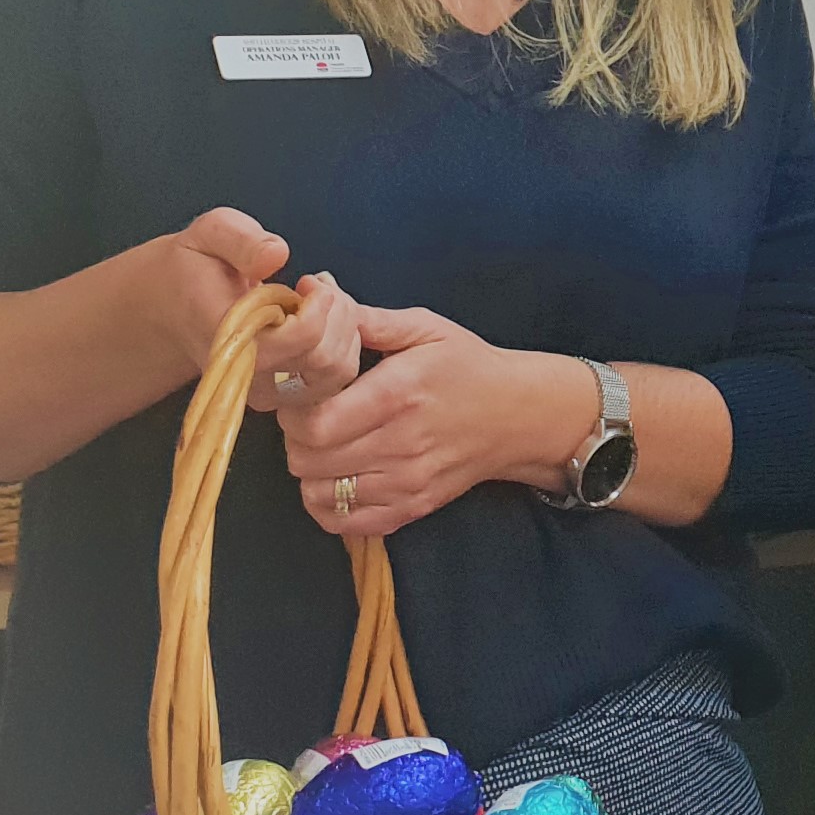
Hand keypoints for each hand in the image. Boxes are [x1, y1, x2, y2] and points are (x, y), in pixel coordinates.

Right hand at [142, 210, 352, 410]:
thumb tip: (276, 255)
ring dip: (345, 328)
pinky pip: (338, 379)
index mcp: (227, 337)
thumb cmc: (196, 268)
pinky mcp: (283, 399)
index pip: (303, 337)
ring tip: (319, 300)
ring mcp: (266, 395)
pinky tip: (323, 319)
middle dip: (337, 312)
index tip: (307, 281)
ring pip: (339, 372)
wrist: (174, 307)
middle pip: (328, 358)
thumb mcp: (210, 234)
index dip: (321, 304)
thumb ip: (242, 240)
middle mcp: (247, 377)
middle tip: (315, 284)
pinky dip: (345, 345)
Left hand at [278, 305, 594, 535]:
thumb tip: (310, 291)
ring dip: (310, 471)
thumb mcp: (424, 328)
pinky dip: (328, 505)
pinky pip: (346, 522)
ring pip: (321, 494)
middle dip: (296, 439)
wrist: (521, 415)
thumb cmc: (468, 367)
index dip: (292, 412)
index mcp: (398, 394)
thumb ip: (364, 318)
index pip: (315, 424)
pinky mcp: (413, 508)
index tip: (301, 397)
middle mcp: (402, 444)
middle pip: (309, 461)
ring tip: (326, 448)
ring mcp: (408, 482)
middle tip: (310, 419)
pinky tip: (337, 480)